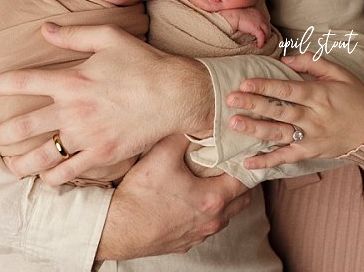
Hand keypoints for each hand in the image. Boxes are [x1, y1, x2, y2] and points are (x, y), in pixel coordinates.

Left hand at [0, 23, 211, 184]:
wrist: (175, 94)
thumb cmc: (144, 63)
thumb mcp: (109, 37)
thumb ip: (74, 34)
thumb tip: (45, 29)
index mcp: (72, 79)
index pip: (25, 81)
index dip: (3, 85)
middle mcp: (74, 110)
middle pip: (25, 126)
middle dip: (5, 133)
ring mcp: (87, 136)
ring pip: (43, 156)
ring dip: (21, 164)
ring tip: (11, 167)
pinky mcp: (102, 155)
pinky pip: (69, 172)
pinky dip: (54, 178)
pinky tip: (47, 178)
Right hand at [97, 135, 250, 259]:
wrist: (118, 228)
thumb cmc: (141, 194)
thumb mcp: (162, 154)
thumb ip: (183, 135)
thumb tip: (195, 120)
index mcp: (213, 198)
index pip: (245, 179)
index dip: (245, 163)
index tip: (241, 152)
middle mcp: (212, 220)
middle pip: (242, 199)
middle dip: (239, 181)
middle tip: (229, 164)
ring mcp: (200, 234)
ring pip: (225, 215)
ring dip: (224, 198)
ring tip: (210, 181)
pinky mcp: (185, 242)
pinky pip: (205, 226)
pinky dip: (206, 212)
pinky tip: (190, 201)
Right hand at [219, 7, 271, 47]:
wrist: (232, 16)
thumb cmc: (235, 15)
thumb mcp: (245, 14)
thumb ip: (249, 18)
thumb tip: (248, 24)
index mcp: (257, 12)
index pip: (265, 20)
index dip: (265, 27)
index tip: (263, 32)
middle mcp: (261, 16)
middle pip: (267, 26)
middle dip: (266, 34)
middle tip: (264, 40)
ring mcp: (260, 22)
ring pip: (266, 32)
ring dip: (265, 39)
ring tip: (262, 43)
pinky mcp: (257, 28)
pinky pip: (262, 37)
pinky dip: (261, 42)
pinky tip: (259, 45)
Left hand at [226, 52, 363, 167]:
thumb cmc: (356, 97)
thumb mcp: (339, 73)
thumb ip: (312, 62)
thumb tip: (284, 59)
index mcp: (319, 95)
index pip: (287, 90)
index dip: (265, 86)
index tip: (245, 83)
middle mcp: (314, 117)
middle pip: (279, 111)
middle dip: (253, 105)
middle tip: (230, 100)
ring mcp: (312, 137)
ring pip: (279, 134)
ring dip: (255, 130)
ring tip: (234, 124)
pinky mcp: (312, 152)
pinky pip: (286, 158)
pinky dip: (267, 161)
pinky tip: (247, 162)